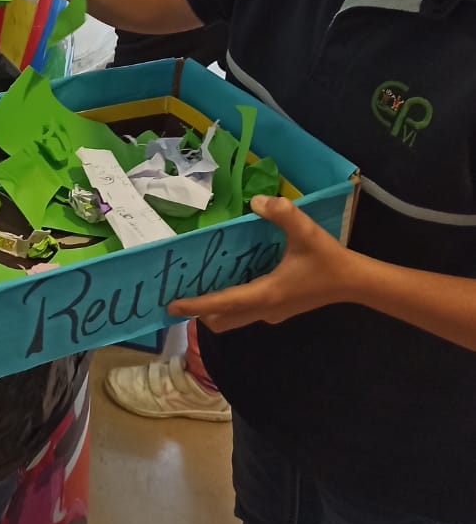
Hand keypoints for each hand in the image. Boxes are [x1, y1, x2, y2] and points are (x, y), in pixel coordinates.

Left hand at [173, 195, 363, 332]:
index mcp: (265, 295)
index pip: (223, 303)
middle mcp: (264, 310)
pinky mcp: (279, 310)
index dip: (196, 304)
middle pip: (222, 320)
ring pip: (234, 319)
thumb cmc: (327, 259)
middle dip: (200, 311)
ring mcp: (272, 314)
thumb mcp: (305, 230)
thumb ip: (281, 212)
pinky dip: (231, 304)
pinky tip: (231, 280)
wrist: (353, 281)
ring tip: (200, 285)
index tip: (171, 304)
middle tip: (182, 291)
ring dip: (215, 309)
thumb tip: (255, 203)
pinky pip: (246, 312)